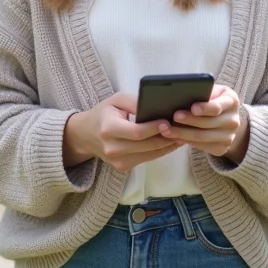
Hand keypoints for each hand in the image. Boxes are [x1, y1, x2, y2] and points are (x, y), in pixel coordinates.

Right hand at [63, 92, 182, 172]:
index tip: (169, 122)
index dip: (154, 128)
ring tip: (180, 135)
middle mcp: (112, 148)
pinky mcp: (123, 167)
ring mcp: (118, 161)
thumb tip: (157, 106)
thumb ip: (135, 102)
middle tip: (181, 128)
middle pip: (146, 146)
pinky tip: (168, 142)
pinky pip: (146, 159)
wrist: (86, 135)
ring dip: (167, 146)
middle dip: (166, 138)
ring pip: (150, 155)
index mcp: (109, 129)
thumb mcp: (116, 100)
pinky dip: (159, 151)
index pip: (137, 132)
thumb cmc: (104, 113)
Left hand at [160, 84, 249, 161]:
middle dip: (188, 120)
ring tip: (166, 129)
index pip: (217, 106)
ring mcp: (229, 137)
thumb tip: (182, 92)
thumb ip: (202, 91)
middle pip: (207, 123)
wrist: (225, 120)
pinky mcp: (222, 149)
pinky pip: (201, 146)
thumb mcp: (212, 92)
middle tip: (172, 118)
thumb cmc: (213, 100)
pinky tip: (174, 137)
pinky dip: (186, 141)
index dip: (204, 108)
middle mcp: (234, 120)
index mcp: (231, 101)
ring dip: (182, 133)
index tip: (192, 107)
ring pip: (202, 136)